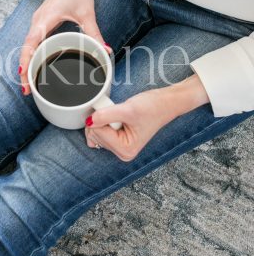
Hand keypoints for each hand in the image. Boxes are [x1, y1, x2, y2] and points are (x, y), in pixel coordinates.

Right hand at [19, 0, 110, 93]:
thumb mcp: (86, 13)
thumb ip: (94, 33)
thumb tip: (105, 50)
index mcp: (43, 20)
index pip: (30, 43)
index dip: (26, 60)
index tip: (24, 74)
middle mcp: (37, 23)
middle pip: (25, 50)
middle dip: (24, 70)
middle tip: (28, 89)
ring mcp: (37, 24)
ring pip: (28, 48)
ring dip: (27, 65)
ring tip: (30, 84)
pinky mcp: (41, 25)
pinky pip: (33, 44)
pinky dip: (33, 57)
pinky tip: (37, 68)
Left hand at [85, 74, 208, 160]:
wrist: (165, 103)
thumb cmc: (153, 107)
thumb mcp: (128, 110)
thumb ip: (106, 115)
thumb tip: (88, 121)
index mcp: (125, 150)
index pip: (97, 133)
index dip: (102, 118)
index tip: (118, 112)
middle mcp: (122, 152)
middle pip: (94, 134)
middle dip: (103, 119)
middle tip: (121, 114)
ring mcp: (119, 147)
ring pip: (95, 132)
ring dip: (104, 119)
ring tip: (122, 116)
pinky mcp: (117, 140)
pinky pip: (99, 131)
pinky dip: (103, 121)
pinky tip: (117, 118)